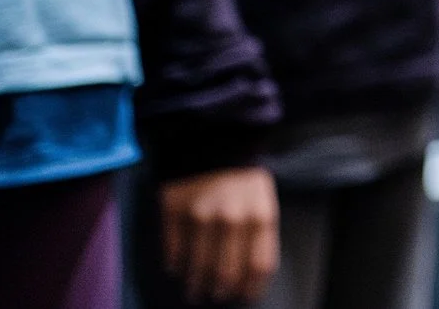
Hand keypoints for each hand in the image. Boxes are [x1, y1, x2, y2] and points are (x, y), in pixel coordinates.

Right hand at [158, 164, 277, 304]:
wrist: (213, 145)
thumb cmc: (242, 180)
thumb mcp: (263, 201)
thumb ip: (260, 235)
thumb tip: (250, 277)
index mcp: (260, 215)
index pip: (259, 265)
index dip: (251, 287)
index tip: (244, 296)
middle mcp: (232, 218)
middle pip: (227, 273)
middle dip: (221, 291)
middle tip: (215, 296)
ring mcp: (202, 217)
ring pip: (198, 268)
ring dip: (196, 286)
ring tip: (195, 292)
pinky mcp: (175, 214)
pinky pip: (174, 253)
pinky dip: (177, 266)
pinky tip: (179, 269)